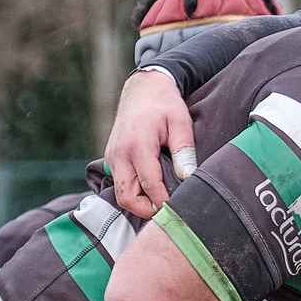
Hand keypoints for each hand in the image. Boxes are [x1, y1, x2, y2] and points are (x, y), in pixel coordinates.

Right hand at [108, 68, 195, 219]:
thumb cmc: (164, 104)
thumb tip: (188, 177)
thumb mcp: (181, 122)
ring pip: (121, 194)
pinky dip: (135, 193)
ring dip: (141, 203)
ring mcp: (112, 157)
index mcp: (138, 144)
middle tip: (171, 212)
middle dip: (148, 210)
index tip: (179, 211)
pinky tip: (154, 191)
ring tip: (165, 203)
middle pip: (127, 197)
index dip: (164, 202)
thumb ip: (184, 150)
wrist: (142, 88)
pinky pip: (120, 184)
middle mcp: (120, 154)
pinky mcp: (112, 158)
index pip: (149, 184)